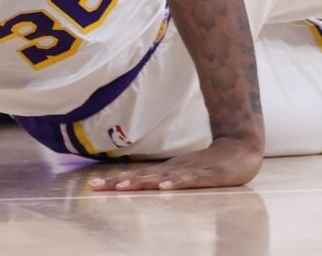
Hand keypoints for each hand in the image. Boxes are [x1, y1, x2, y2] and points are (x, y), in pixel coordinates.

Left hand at [89, 137, 262, 190]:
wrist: (240, 147)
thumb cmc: (208, 163)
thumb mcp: (182, 172)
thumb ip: (163, 177)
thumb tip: (138, 184)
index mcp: (166, 170)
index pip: (137, 176)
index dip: (115, 181)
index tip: (93, 186)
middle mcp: (174, 169)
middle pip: (143, 177)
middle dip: (120, 183)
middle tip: (98, 187)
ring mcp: (191, 171)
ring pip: (163, 177)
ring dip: (142, 182)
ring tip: (124, 187)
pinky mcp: (210, 175)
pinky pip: (192, 181)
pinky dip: (178, 183)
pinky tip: (165, 187)